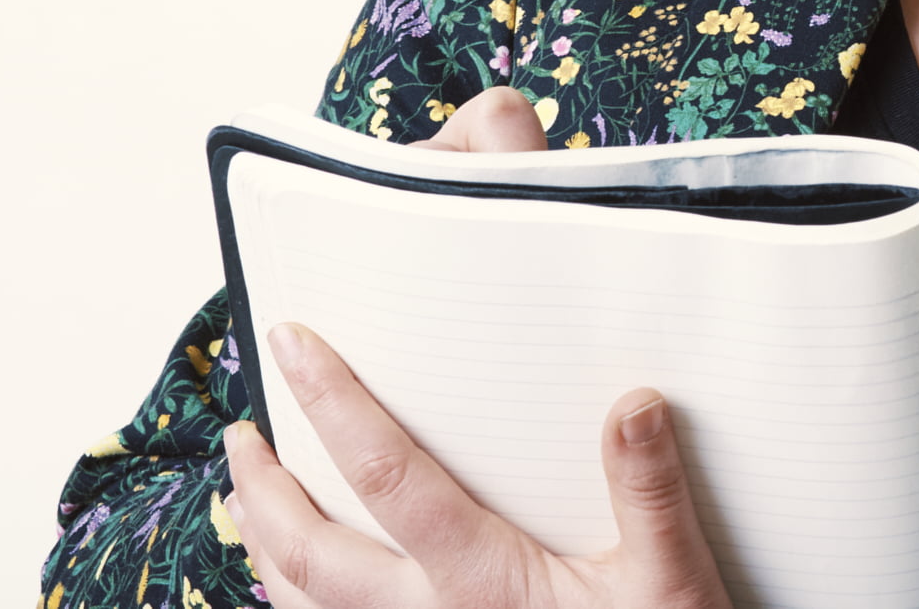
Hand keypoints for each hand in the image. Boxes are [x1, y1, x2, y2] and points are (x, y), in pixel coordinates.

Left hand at [221, 88, 731, 606]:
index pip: (390, 478)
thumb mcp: (678, 583)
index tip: (293, 336)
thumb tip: (633, 396)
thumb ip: (653, 490)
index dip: (336, 404)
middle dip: (268, 482)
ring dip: (268, 544)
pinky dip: (302, 605)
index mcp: (486, 580)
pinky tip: (300, 583)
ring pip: (311, 606)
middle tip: (240, 422)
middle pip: (316, 552)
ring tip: (244, 490)